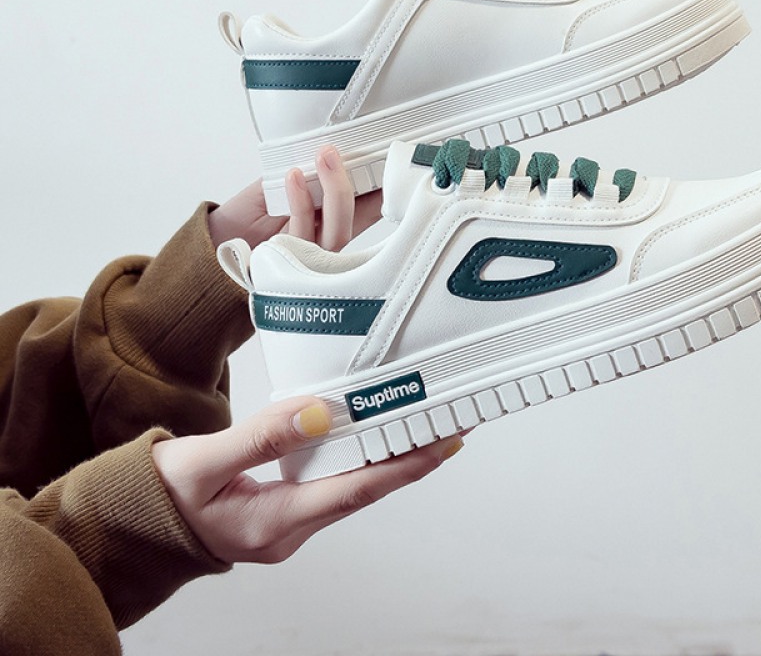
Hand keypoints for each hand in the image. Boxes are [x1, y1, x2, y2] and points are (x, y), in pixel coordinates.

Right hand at [152, 397, 463, 563]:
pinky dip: (356, 458)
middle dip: (408, 459)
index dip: (405, 466)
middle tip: (448, 424)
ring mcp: (287, 524)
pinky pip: (331, 483)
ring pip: (351, 487)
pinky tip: (370, 434)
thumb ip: (262, 436)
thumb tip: (320, 413)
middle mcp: (289, 531)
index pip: (357, 490)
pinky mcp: (281, 511)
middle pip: (364, 489)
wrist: (129, 523)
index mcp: (273, 524)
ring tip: (421, 423)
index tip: (444, 443)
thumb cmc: (159, 497)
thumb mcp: (204, 462)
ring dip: (386, 457)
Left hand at [208, 147, 380, 250]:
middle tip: (354, 153)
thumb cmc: (247, 215)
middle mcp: (326, 242)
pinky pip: (301, 233)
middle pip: (360, 221)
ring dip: (335, 190)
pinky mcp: (288, 263)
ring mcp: (310, 256)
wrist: (213, 241)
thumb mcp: (280, 183)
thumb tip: (333, 145)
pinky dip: (300, 200)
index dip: (387, 188)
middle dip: (364, 185)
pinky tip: (294, 176)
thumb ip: (308, 172)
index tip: (393, 160)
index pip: (370, 206)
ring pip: (338, 231)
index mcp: (331, 221)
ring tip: (325, 157)